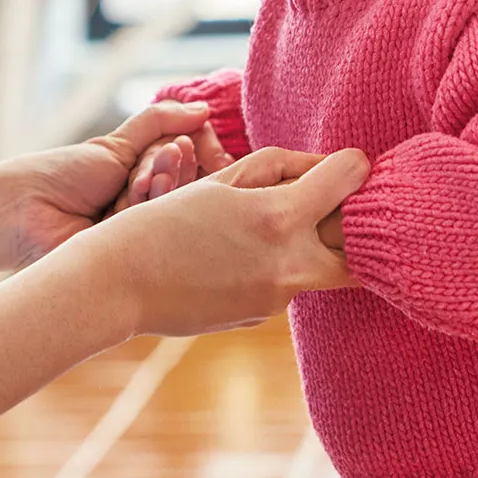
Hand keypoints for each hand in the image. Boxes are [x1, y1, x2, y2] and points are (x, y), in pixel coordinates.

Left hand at [0, 102, 224, 268]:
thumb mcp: (116, 145)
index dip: (200, 151)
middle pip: (188, 183)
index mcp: (144, 179)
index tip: (198, 145)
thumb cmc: (64, 174)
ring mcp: (143, 230)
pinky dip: (149, 200)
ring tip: (145, 174)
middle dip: (179, 163)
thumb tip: (203, 109)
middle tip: (170, 152)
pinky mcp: (137, 251)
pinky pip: (159, 222)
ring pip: (176, 202)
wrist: (27, 209)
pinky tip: (137, 189)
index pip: (192, 163)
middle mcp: (148, 206)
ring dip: (165, 179)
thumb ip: (159, 123)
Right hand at [73, 146, 368, 338]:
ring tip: (290, 223)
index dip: (355, 165)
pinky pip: (288, 284)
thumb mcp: (219, 183)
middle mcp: (289, 263)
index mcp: (278, 217)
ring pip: (326, 268)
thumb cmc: (161, 222)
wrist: (117, 285)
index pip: (347, 180)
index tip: (353, 162)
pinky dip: (279, 265)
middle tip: (344, 202)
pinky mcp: (261, 315)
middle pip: (360, 245)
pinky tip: (240, 254)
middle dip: (358, 222)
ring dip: (320, 245)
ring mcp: (278, 297)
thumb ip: (278, 170)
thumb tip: (326, 169)